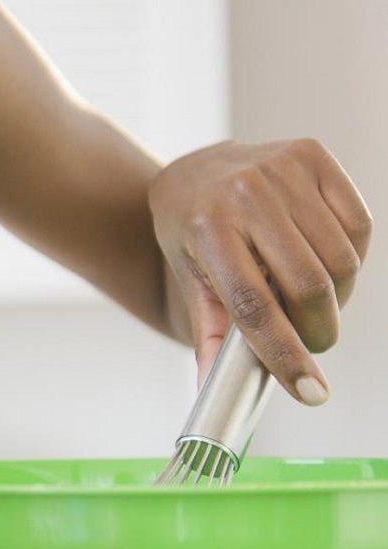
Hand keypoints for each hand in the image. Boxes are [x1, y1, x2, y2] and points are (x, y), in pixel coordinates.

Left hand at [150, 138, 371, 403]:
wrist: (195, 172)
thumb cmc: (193, 232)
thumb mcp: (190, 278)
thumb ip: (209, 333)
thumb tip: (212, 390)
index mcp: (205, 229)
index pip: (253, 305)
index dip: (285, 354)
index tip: (311, 393)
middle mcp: (242, 194)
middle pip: (307, 286)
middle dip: (318, 330)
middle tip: (312, 342)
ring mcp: (279, 169)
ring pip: (341, 261)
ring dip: (337, 297)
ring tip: (313, 300)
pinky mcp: (312, 156)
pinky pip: (359, 225)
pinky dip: (352, 256)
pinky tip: (326, 261)